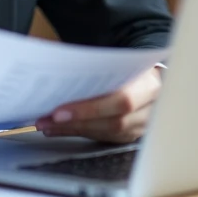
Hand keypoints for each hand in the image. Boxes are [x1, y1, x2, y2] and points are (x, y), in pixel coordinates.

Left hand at [34, 67, 161, 143]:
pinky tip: (59, 128)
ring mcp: (143, 125)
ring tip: (46, 124)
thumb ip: (97, 64)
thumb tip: (56, 64)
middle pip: (113, 122)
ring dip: (73, 129)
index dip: (90, 109)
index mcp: (151, 84)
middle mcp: (151, 109)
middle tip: (46, 120)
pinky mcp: (131, 135)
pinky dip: (79, 132)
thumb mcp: (121, 59)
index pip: (121, 100)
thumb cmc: (130, 64)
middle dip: (77, 122)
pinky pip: (104, 137)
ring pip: (107, 133)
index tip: (59, 112)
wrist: (150, 75)